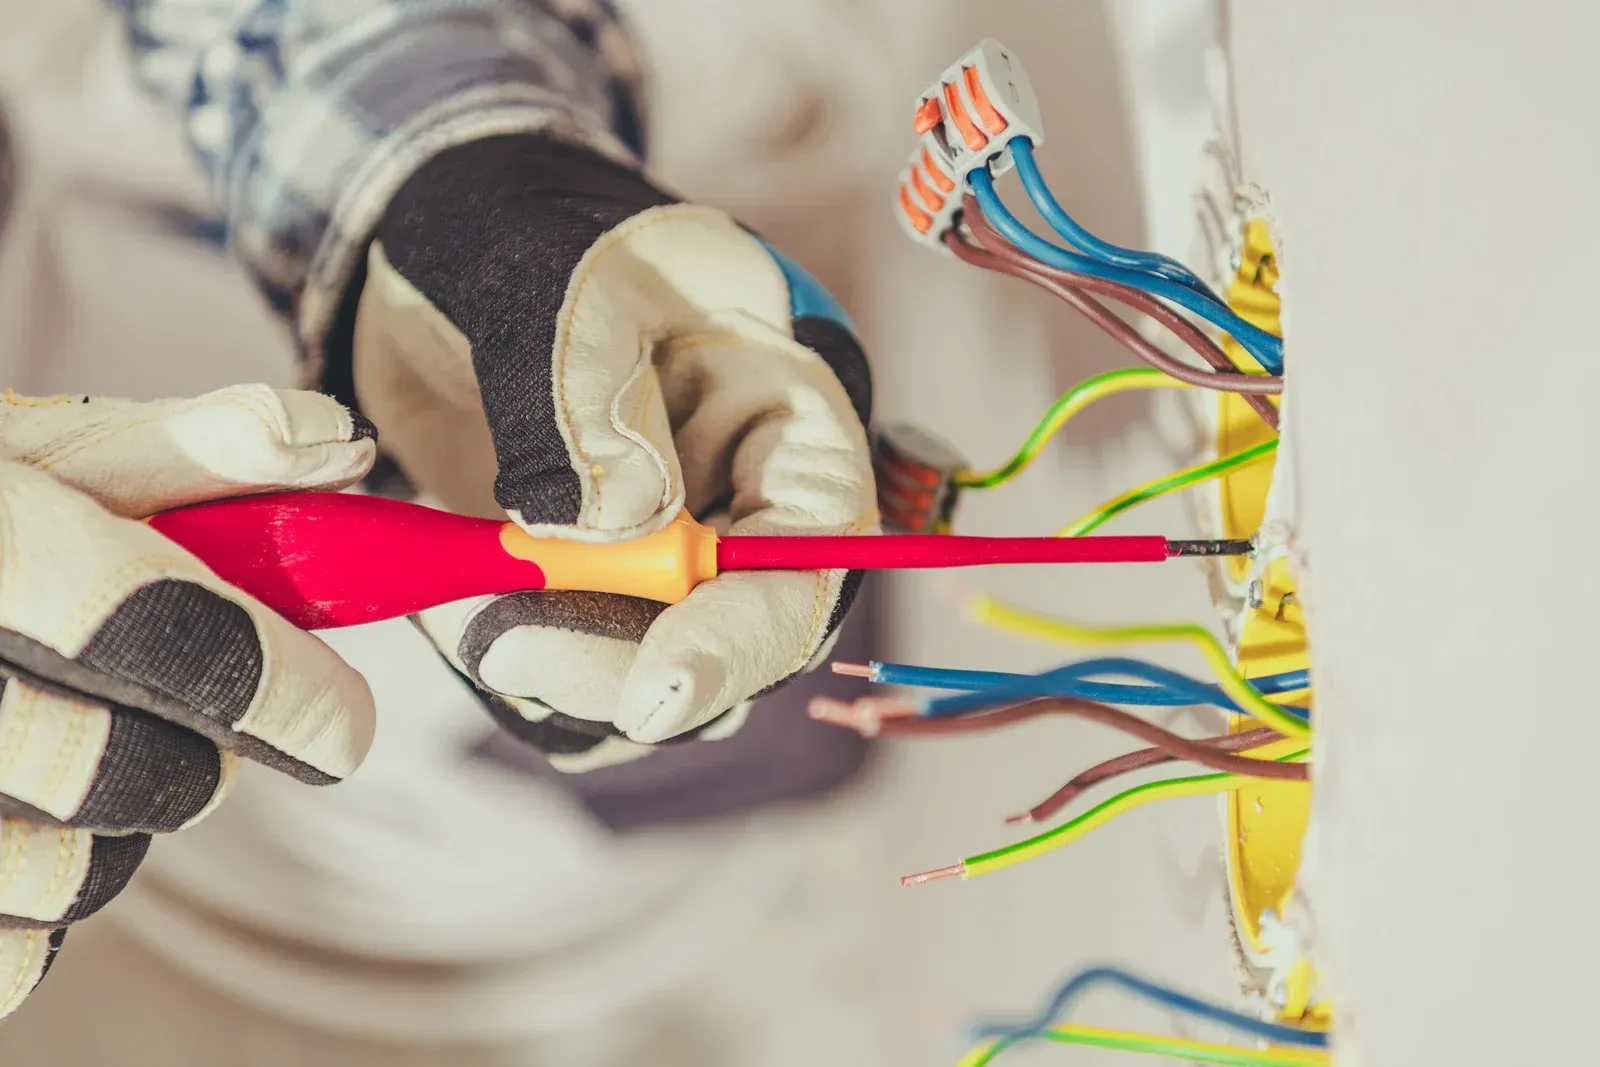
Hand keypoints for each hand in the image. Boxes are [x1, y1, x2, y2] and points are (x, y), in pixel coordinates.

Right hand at [0, 385, 376, 1017]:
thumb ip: (179, 448)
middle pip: (135, 776)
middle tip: (200, 715)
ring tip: (74, 747)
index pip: (165, 637)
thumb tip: (332, 444)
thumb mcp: (17, 447)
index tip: (342, 720)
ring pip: (75, 876)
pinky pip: (5, 958)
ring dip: (118, 825)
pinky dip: (32, 910)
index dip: (283, 688)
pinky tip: (12, 818)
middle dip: (205, 751)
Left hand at [351, 134, 875, 768]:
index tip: (655, 693)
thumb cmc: (525, 230)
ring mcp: (668, 548)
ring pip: (646, 662)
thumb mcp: (558, 279)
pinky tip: (458, 611)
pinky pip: (579, 658)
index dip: (747, 634)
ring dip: (556, 662)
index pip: (813, 550)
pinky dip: (521, 659)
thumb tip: (614, 526)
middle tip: (502, 641)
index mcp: (788, 412)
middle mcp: (744, 497)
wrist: (442, 253)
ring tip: (459, 606)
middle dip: (621, 660)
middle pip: (728, 632)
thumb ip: (582, 388)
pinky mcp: (591, 582)